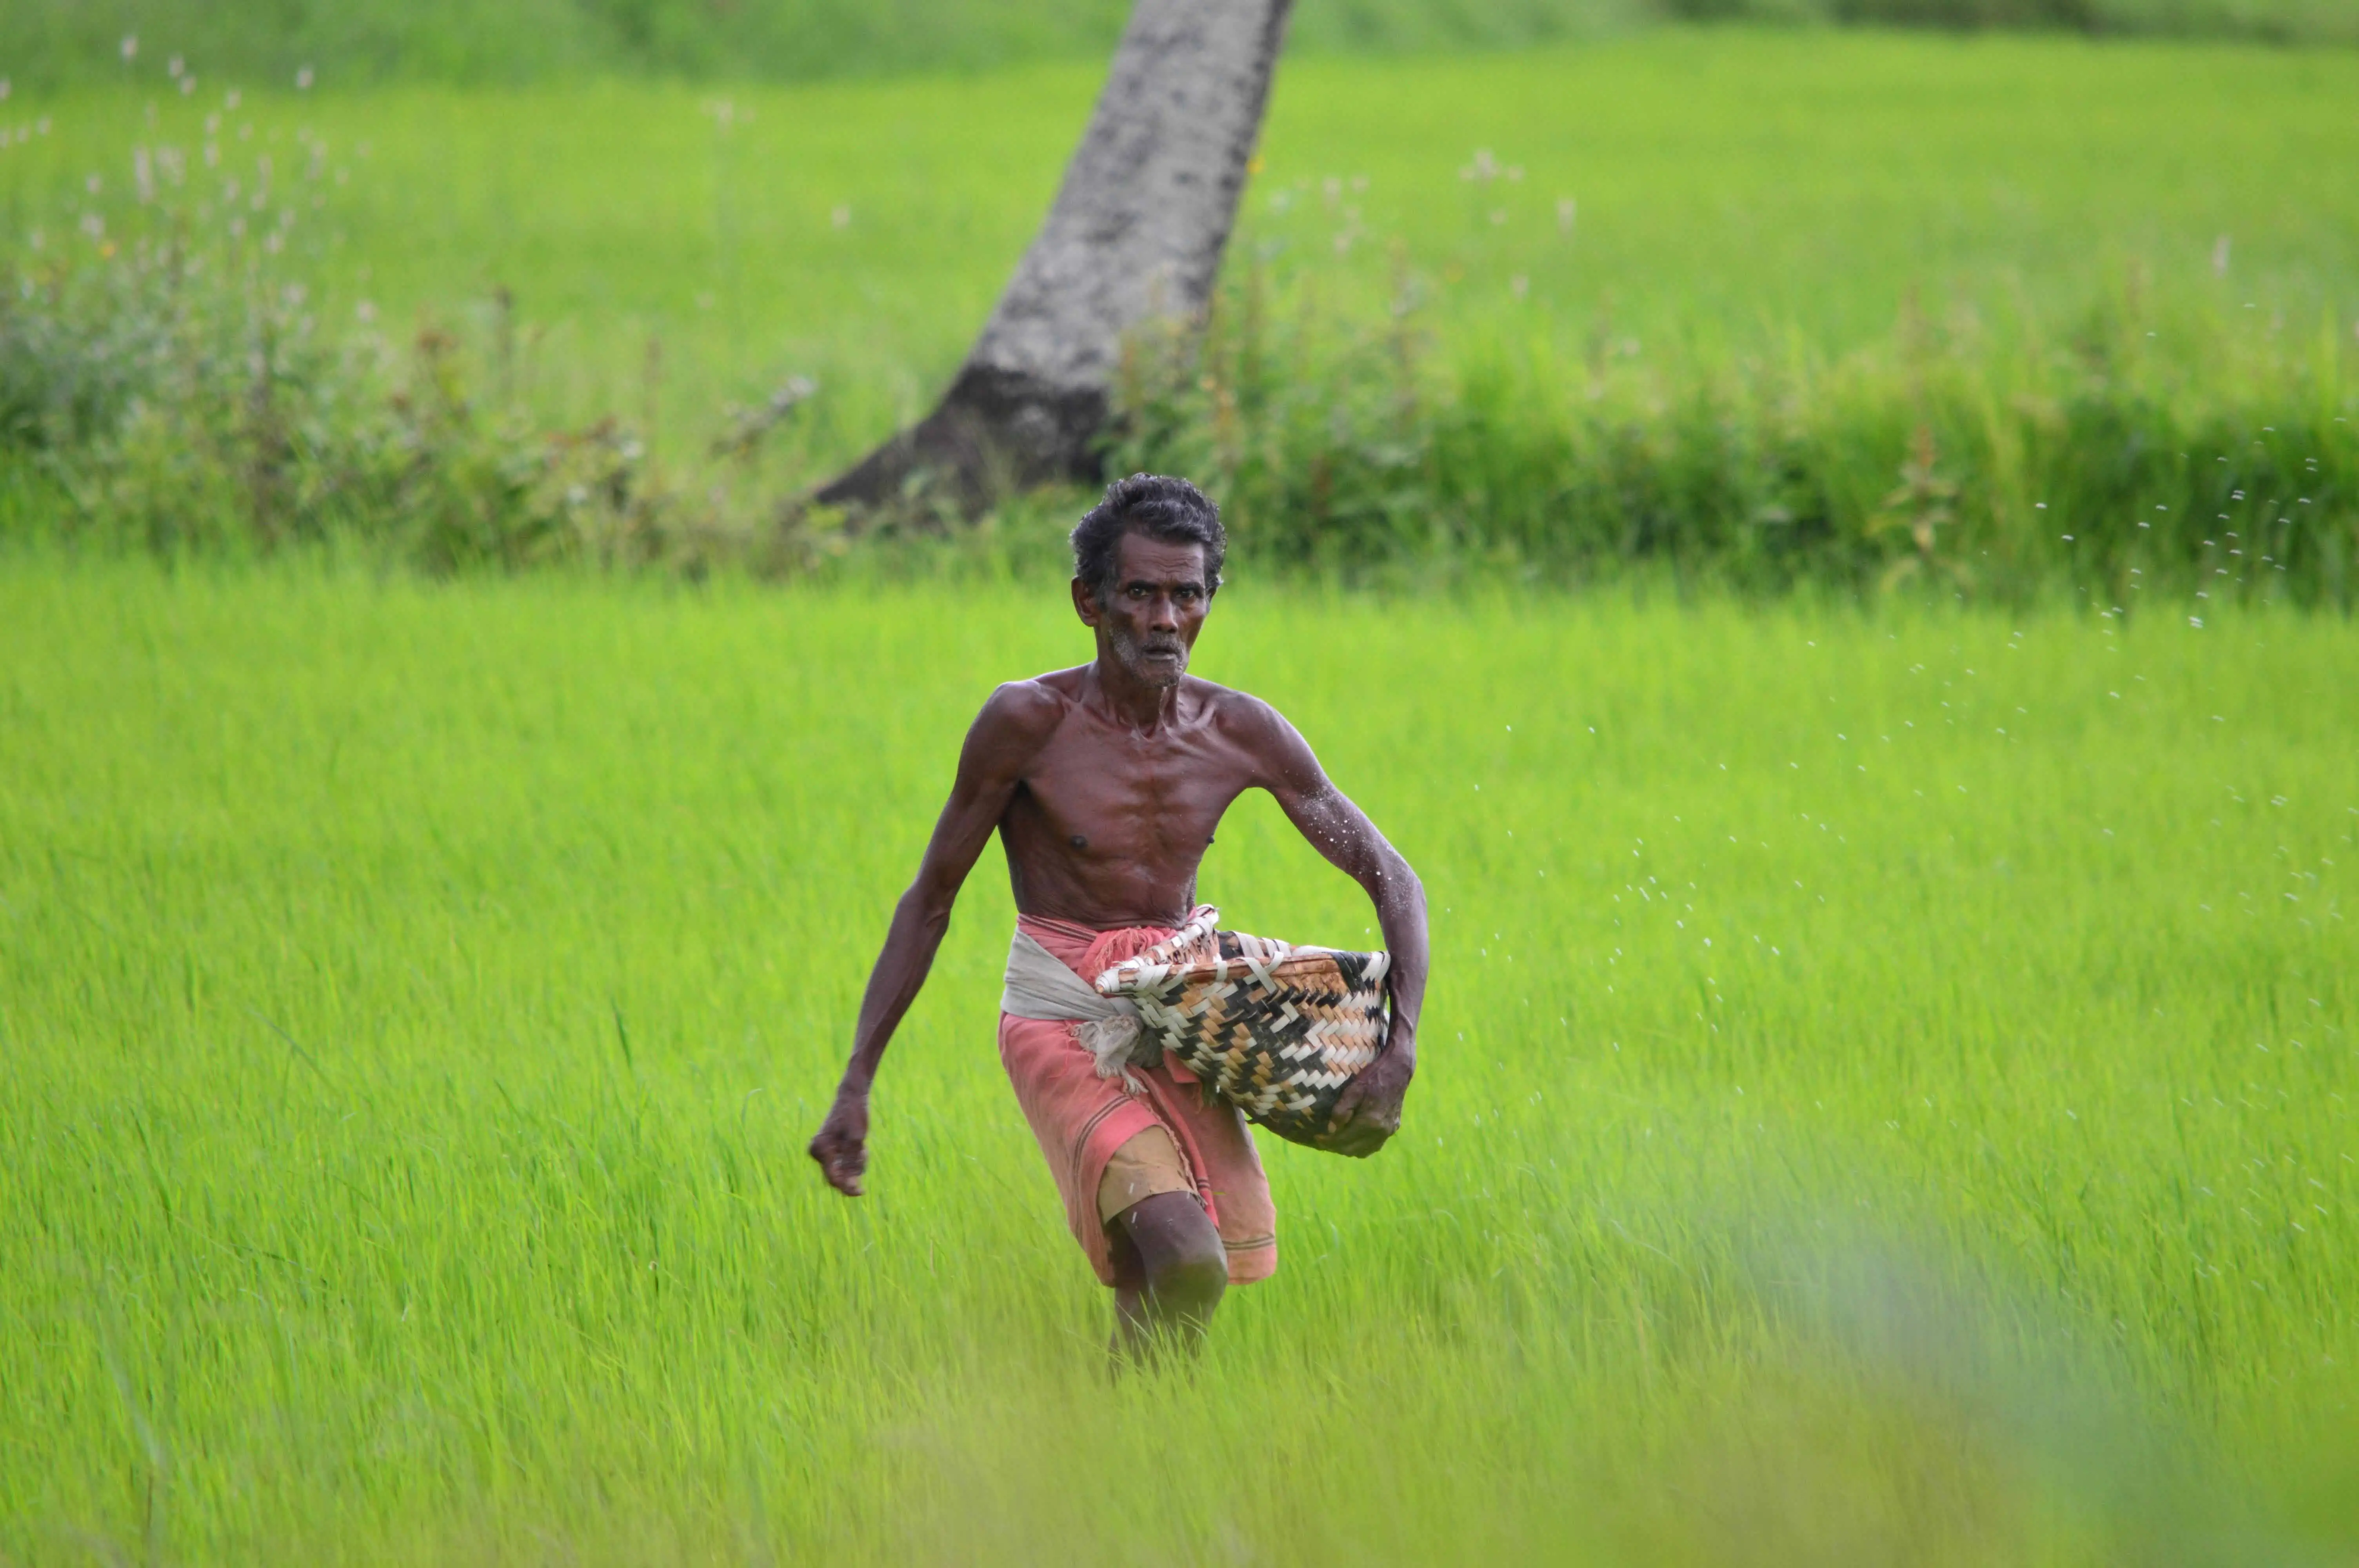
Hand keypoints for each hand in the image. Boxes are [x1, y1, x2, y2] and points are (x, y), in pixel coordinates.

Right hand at [808, 1088, 870, 1194]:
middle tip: (863, 1151)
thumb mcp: (857, 1139)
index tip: (862, 1191)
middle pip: (837, 1176)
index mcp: (821, 1149)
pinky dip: (853, 1158)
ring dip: (855, 1163)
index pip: (833, 1179)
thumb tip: (851, 1185)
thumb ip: (852, 1163)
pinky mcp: (828, 1150)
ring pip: (842, 1170)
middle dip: (853, 1170)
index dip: (847, 1188)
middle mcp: (817, 1151)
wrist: (851, 1097)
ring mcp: (822, 1151)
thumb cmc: (854, 1115)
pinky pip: (842, 1163)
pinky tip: (859, 1145)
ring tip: (861, 1145)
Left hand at [1323, 1036, 1412, 1157]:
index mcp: (1370, 1122)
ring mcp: (1389, 1131)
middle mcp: (1381, 1131)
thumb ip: (1341, 1111)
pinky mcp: (1393, 1127)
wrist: (1397, 1070)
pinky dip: (1361, 1146)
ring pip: (1364, 1151)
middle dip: (1336, 1147)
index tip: (1317, 1138)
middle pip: (1352, 1149)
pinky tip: (1353, 1139)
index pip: (1343, 1140)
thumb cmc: (1373, 1077)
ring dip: (1348, 1149)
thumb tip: (1331, 1129)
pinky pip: (1374, 1145)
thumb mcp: (1353, 1090)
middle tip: (1323, 1140)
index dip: (1328, 1141)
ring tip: (1336, 1141)